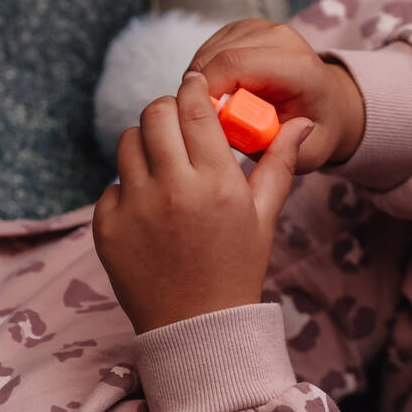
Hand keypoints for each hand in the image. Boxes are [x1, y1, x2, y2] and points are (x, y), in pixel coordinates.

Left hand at [92, 72, 314, 333]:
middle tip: (179, 122)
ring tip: (165, 163)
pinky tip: (151, 208)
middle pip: (155, 114)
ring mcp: (135, 209)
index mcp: (217, 184)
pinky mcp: (107, 228)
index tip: (195, 85)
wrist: (198, 327)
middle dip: (168, 110)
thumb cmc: (237, 268)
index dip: (194, 89)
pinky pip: (112, 185)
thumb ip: (280, 162)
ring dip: (146, 143)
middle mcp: (173, 190)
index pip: (195, 109)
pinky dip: (130, 187)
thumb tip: (303, 123)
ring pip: (127, 142)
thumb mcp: (264, 216)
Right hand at [188, 19, 364, 170]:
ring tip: (227, 113)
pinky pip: (207, 52)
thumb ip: (272, 145)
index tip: (206, 122)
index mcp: (298, 66)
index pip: (234, 64)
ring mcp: (259, 28)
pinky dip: (207, 78)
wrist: (329, 105)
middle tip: (216, 124)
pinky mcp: (242, 29)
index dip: (209, 93)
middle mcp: (279, 38)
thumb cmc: (319, 129)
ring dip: (204, 88)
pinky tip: (227, 96)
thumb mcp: (306, 153)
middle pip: (215, 58)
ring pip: (206, 55)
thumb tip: (232, 126)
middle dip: (204, 95)